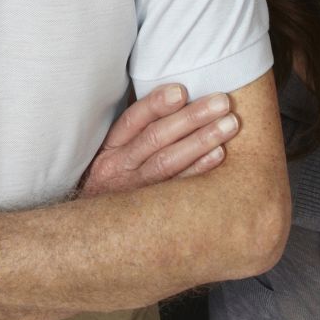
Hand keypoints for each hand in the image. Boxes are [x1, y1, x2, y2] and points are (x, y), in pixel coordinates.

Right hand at [79, 84, 239, 195]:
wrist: (89, 227)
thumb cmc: (110, 180)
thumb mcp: (109, 153)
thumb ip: (134, 130)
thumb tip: (176, 95)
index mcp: (109, 148)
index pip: (133, 120)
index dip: (156, 104)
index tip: (182, 91)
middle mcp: (119, 167)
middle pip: (156, 138)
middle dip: (191, 117)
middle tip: (222, 102)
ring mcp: (135, 190)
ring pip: (168, 162)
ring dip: (202, 140)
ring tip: (230, 124)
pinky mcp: (151, 210)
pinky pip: (178, 188)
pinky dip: (199, 169)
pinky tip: (220, 155)